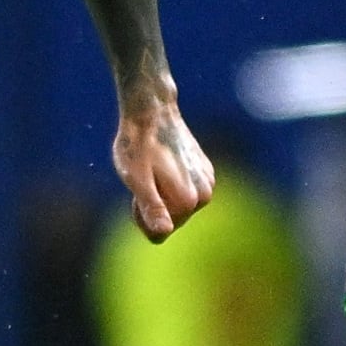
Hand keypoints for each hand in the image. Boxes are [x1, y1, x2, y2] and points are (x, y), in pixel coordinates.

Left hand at [115, 92, 215, 240]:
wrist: (151, 111)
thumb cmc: (139, 145)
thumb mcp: (137, 180)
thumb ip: (151, 208)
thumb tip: (164, 231)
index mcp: (188, 201)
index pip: (160, 233)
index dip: (142, 216)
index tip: (138, 190)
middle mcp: (205, 195)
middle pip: (172, 222)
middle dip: (154, 207)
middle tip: (145, 177)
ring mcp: (208, 183)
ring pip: (179, 208)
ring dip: (162, 195)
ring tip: (154, 169)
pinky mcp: (206, 172)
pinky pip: (185, 193)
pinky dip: (171, 184)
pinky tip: (164, 164)